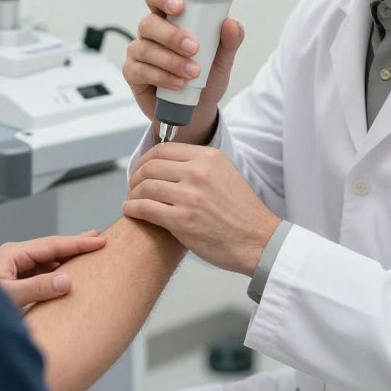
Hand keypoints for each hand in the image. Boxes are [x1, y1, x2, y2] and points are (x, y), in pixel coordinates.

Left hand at [0, 231, 106, 310]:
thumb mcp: (10, 297)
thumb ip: (37, 288)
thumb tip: (65, 281)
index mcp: (13, 254)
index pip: (52, 244)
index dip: (77, 242)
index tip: (98, 240)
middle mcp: (15, 258)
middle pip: (52, 248)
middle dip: (75, 244)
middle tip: (99, 239)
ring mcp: (15, 269)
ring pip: (48, 260)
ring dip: (67, 259)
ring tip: (88, 255)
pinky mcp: (16, 282)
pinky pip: (42, 273)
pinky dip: (58, 272)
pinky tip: (69, 275)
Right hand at [123, 0, 244, 144]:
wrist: (197, 112)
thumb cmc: (205, 78)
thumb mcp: (222, 60)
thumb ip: (229, 41)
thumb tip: (231, 24)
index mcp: (170, 19)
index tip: (179, 6)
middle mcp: (151, 33)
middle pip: (149, 23)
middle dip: (171, 35)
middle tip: (193, 47)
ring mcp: (140, 53)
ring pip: (145, 48)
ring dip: (171, 60)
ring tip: (192, 72)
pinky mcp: (133, 73)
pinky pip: (141, 71)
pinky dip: (163, 77)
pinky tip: (178, 83)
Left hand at [123, 143, 279, 275]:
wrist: (259, 241)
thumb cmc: (243, 213)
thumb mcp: (225, 174)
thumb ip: (199, 166)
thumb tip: (171, 164)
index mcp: (208, 158)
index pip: (163, 149)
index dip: (145, 159)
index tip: (141, 168)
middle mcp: (198, 173)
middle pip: (150, 167)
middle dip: (136, 176)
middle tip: (133, 186)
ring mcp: (189, 196)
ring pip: (145, 187)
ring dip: (133, 194)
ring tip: (132, 200)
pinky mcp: (181, 220)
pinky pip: (145, 208)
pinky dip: (133, 208)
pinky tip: (131, 211)